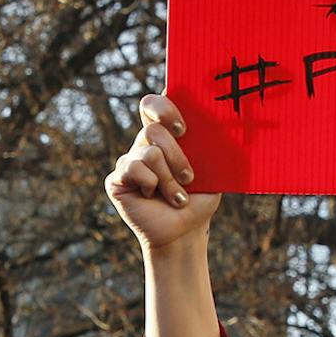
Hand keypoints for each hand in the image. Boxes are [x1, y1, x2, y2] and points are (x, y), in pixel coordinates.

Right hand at [104, 94, 222, 253]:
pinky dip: (151, 185)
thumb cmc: (199, 199)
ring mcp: (130, 159)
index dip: (164, 107)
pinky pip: (134, 168)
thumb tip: (218, 125)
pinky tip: (153, 197)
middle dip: (176, 155)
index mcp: (167, 134)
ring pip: (149, 153)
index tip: (183, 127)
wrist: (185, 230)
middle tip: (189, 176)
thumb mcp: (212, 169)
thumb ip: (208, 144)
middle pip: (153, 128)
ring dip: (169, 179)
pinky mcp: (117, 178)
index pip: (156, 105)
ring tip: (177, 198)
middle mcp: (145, 143)